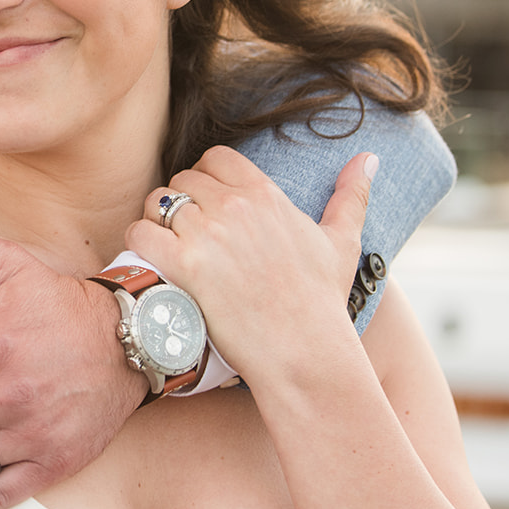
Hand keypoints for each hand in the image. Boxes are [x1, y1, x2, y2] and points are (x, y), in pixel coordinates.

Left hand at [127, 147, 375, 381]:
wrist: (303, 351)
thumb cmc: (321, 301)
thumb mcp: (342, 242)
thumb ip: (352, 195)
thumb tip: (370, 157)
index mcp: (266, 194)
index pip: (215, 158)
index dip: (204, 177)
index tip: (206, 203)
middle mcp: (234, 206)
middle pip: (182, 180)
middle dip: (179, 202)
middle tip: (185, 232)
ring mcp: (207, 234)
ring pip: (157, 202)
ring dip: (156, 222)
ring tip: (166, 247)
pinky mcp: (184, 265)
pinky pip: (140, 233)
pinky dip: (138, 243)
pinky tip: (151, 262)